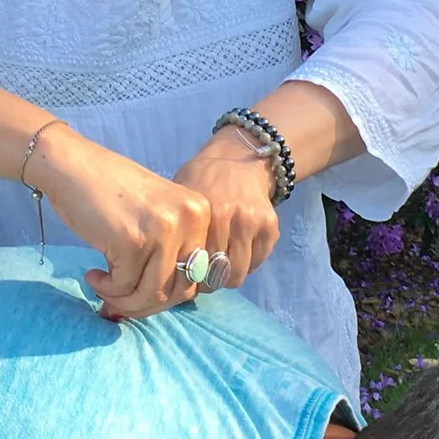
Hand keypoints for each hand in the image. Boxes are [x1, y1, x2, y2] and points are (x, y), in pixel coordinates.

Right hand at [25, 128, 212, 319]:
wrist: (71, 166)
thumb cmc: (108, 192)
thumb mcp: (154, 215)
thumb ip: (169, 253)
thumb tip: (163, 304)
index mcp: (200, 212)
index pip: (198, 276)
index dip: (167, 295)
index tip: (140, 296)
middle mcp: (189, 219)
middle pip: (179, 290)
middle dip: (146, 304)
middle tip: (119, 300)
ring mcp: (162, 230)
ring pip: (152, 293)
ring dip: (123, 300)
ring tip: (103, 287)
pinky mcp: (132, 242)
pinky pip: (124, 286)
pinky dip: (106, 289)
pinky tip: (93, 275)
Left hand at [174, 131, 281, 292]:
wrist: (237, 158)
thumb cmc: (201, 180)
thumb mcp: (181, 198)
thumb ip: (179, 232)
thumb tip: (168, 273)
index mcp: (207, 213)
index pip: (197, 265)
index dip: (190, 278)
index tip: (186, 276)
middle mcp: (233, 218)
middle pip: (219, 274)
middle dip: (209, 280)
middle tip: (203, 274)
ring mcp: (254, 223)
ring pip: (240, 273)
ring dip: (228, 275)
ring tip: (219, 264)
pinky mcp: (271, 226)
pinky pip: (258, 262)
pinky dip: (247, 263)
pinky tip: (236, 250)